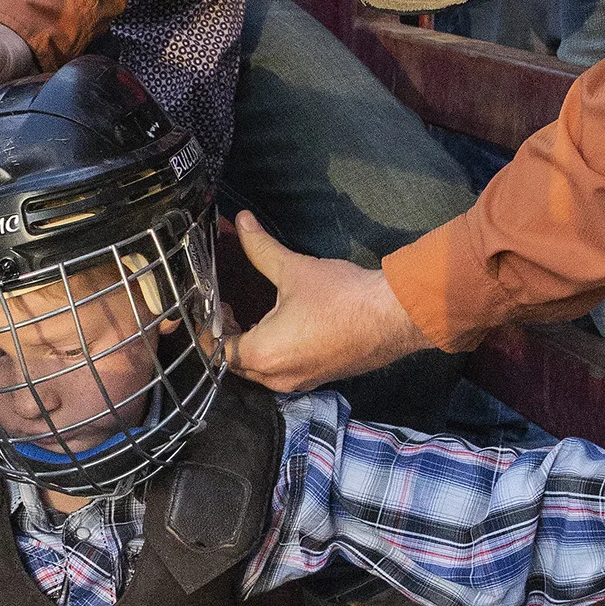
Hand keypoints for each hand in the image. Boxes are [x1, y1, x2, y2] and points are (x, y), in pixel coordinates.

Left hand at [224, 211, 430, 393]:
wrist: (394, 318)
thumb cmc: (342, 297)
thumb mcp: (294, 270)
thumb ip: (260, 249)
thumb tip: (240, 221)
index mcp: (262, 355)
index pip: (217, 350)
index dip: (210, 327)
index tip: (218, 304)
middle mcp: (277, 378)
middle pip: (236, 364)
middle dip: (230, 338)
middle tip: (232, 307)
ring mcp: (300, 383)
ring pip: (260, 372)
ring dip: (253, 348)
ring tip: (254, 316)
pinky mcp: (319, 380)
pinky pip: (284, 373)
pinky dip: (276, 355)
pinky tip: (284, 329)